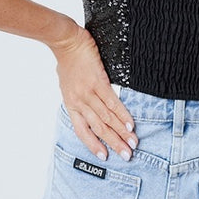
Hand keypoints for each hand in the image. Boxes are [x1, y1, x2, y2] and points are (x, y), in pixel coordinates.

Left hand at [51, 22, 137, 161]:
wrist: (66, 41)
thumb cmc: (67, 60)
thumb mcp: (67, 84)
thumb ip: (77, 97)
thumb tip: (85, 104)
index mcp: (71, 104)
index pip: (82, 130)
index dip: (93, 145)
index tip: (105, 157)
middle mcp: (79, 102)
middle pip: (98, 128)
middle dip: (113, 144)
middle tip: (126, 156)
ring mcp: (88, 93)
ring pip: (106, 118)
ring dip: (121, 133)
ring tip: (132, 143)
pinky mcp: (98, 81)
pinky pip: (112, 102)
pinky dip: (122, 115)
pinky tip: (130, 124)